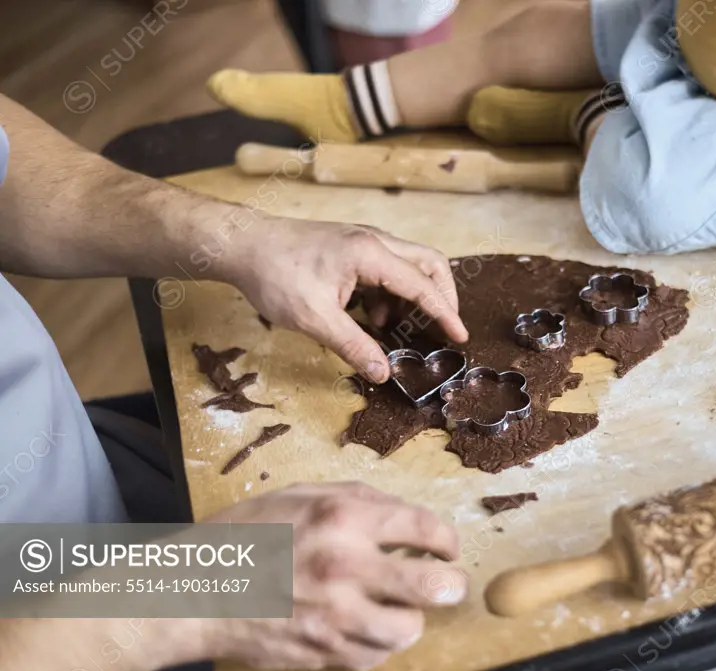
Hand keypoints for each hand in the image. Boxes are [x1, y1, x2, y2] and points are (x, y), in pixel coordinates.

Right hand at [202, 482, 466, 670]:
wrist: (192, 593)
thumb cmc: (244, 537)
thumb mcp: (298, 496)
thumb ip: (356, 498)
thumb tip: (403, 513)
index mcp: (342, 518)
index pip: (423, 526)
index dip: (447, 538)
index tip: (448, 547)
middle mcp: (345, 566)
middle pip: (433, 586)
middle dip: (451, 585)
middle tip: (450, 584)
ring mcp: (334, 616)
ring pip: (408, 629)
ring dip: (411, 618)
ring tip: (399, 607)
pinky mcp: (322, 651)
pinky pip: (373, 656)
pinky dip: (377, 644)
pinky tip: (365, 628)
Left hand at [225, 219, 468, 382]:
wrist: (243, 244)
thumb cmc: (275, 275)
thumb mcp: (315, 319)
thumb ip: (353, 346)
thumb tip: (383, 373)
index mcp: (371, 254)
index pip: (422, 285)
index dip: (445, 313)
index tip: (460, 336)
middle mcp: (375, 241)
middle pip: (429, 263)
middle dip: (442, 296)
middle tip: (444, 327)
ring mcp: (364, 241)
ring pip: (410, 264)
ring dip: (411, 297)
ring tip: (388, 329)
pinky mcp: (352, 247)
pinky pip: (388, 268)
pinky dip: (390, 294)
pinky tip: (368, 317)